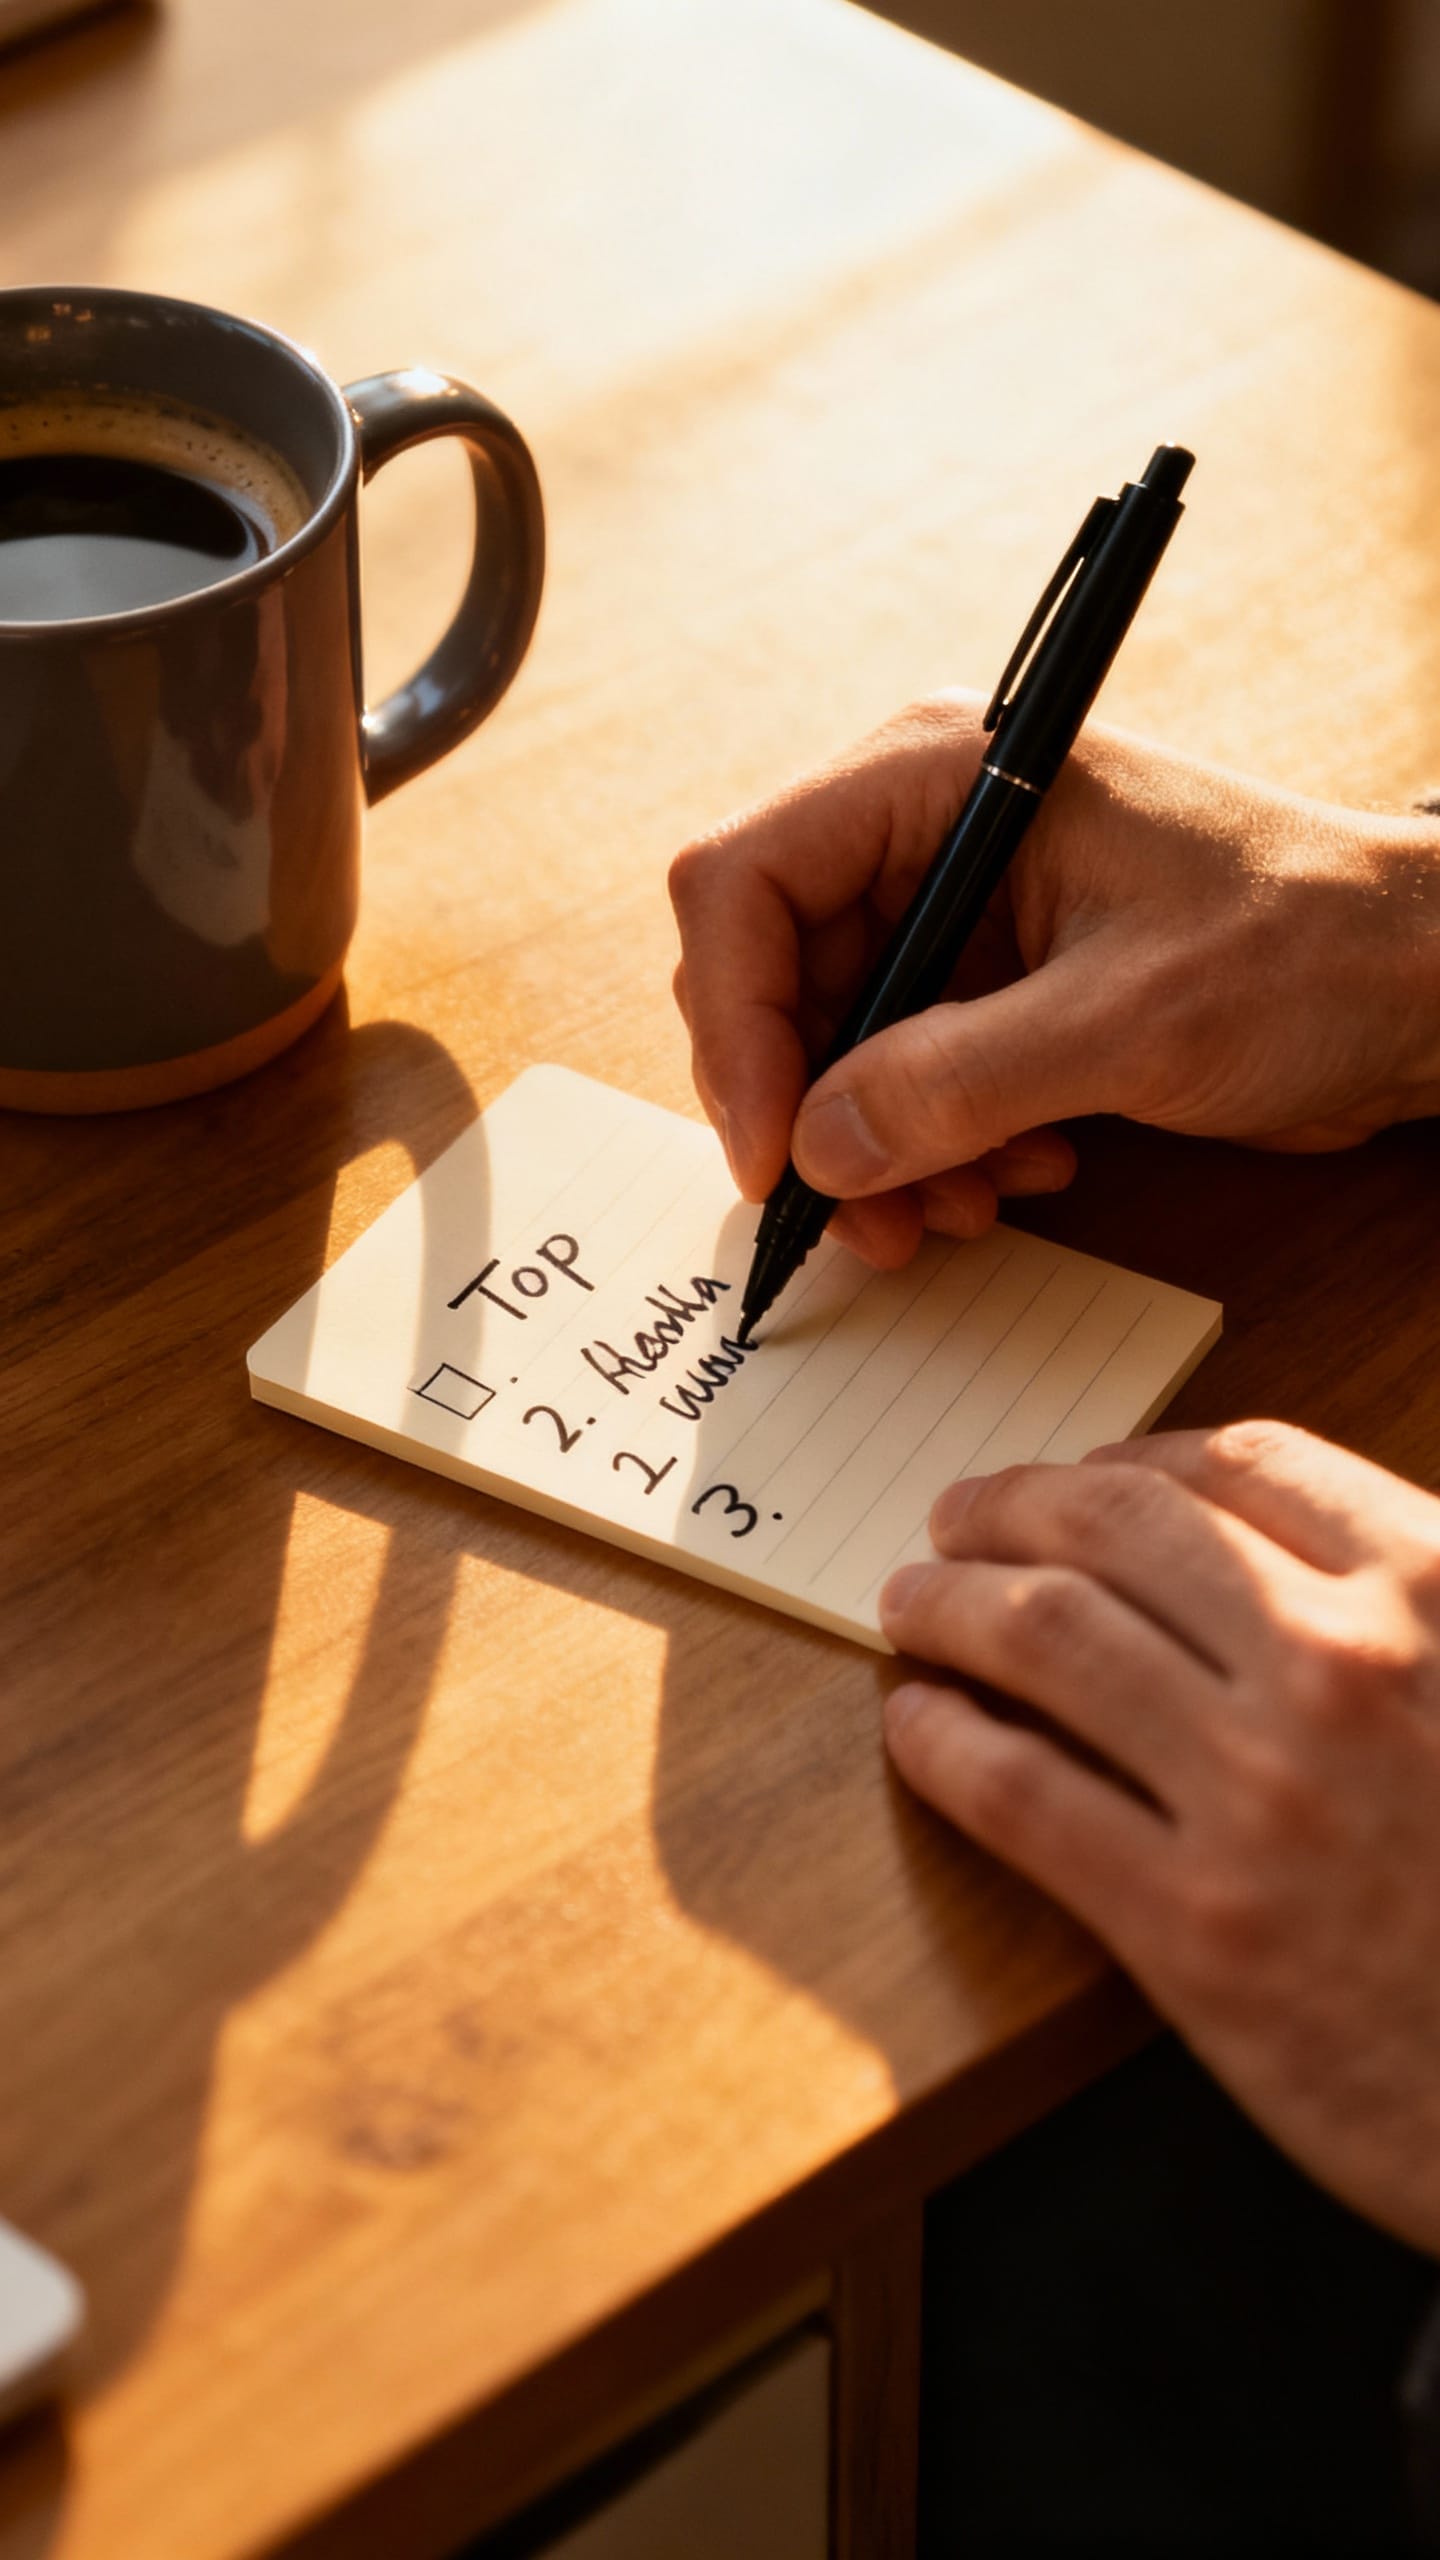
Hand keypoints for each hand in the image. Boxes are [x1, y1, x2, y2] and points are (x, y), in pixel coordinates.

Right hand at [669, 696, 1439, 1265]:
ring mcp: (955, 911)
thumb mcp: (1128, 1022)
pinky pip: (897, 1079)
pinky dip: (931, 1148)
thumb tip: (814, 1150)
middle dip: (810, 1111)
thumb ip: (955, 1084)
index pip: (746, 885)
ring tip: (959, 1210)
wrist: (1420, 986)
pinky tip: (1016, 1173)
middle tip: (866, 1218)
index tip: (775, 1155)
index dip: (736, 1027)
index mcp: (939, 776)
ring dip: (875, 1150)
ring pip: (828, 1047)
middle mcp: (925, 830)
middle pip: (771, 977)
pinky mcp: (988, 985)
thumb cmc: (1307, 951)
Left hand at [879, 1421, 1439, 2256]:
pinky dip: (946, 1743)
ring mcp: (1262, 1796)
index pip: (1241, 1467)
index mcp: (1437, 1592)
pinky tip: (920, 1728)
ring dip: (952, 1604)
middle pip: (1116, 1528)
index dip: (1134, 1459)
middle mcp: (1342, 1668)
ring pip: (1047, 1638)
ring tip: (913, 1605)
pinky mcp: (1198, 1931)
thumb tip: (1270, 1558)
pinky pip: (1022, 1794)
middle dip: (1012, 1509)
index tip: (1082, 1475)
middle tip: (956, 1521)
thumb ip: (1410, 1615)